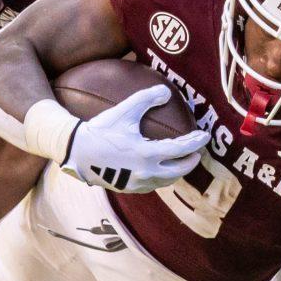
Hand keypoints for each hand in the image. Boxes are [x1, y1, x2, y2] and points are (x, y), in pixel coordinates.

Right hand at [62, 86, 209, 192]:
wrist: (76, 152)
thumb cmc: (100, 129)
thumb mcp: (124, 110)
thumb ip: (146, 99)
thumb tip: (167, 92)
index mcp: (146, 154)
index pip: (180, 150)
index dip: (195, 142)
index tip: (205, 136)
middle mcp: (144, 172)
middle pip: (178, 171)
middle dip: (190, 162)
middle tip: (196, 153)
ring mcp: (136, 183)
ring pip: (165, 181)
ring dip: (177, 172)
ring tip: (181, 162)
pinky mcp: (127, 188)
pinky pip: (151, 186)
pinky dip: (161, 178)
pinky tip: (160, 170)